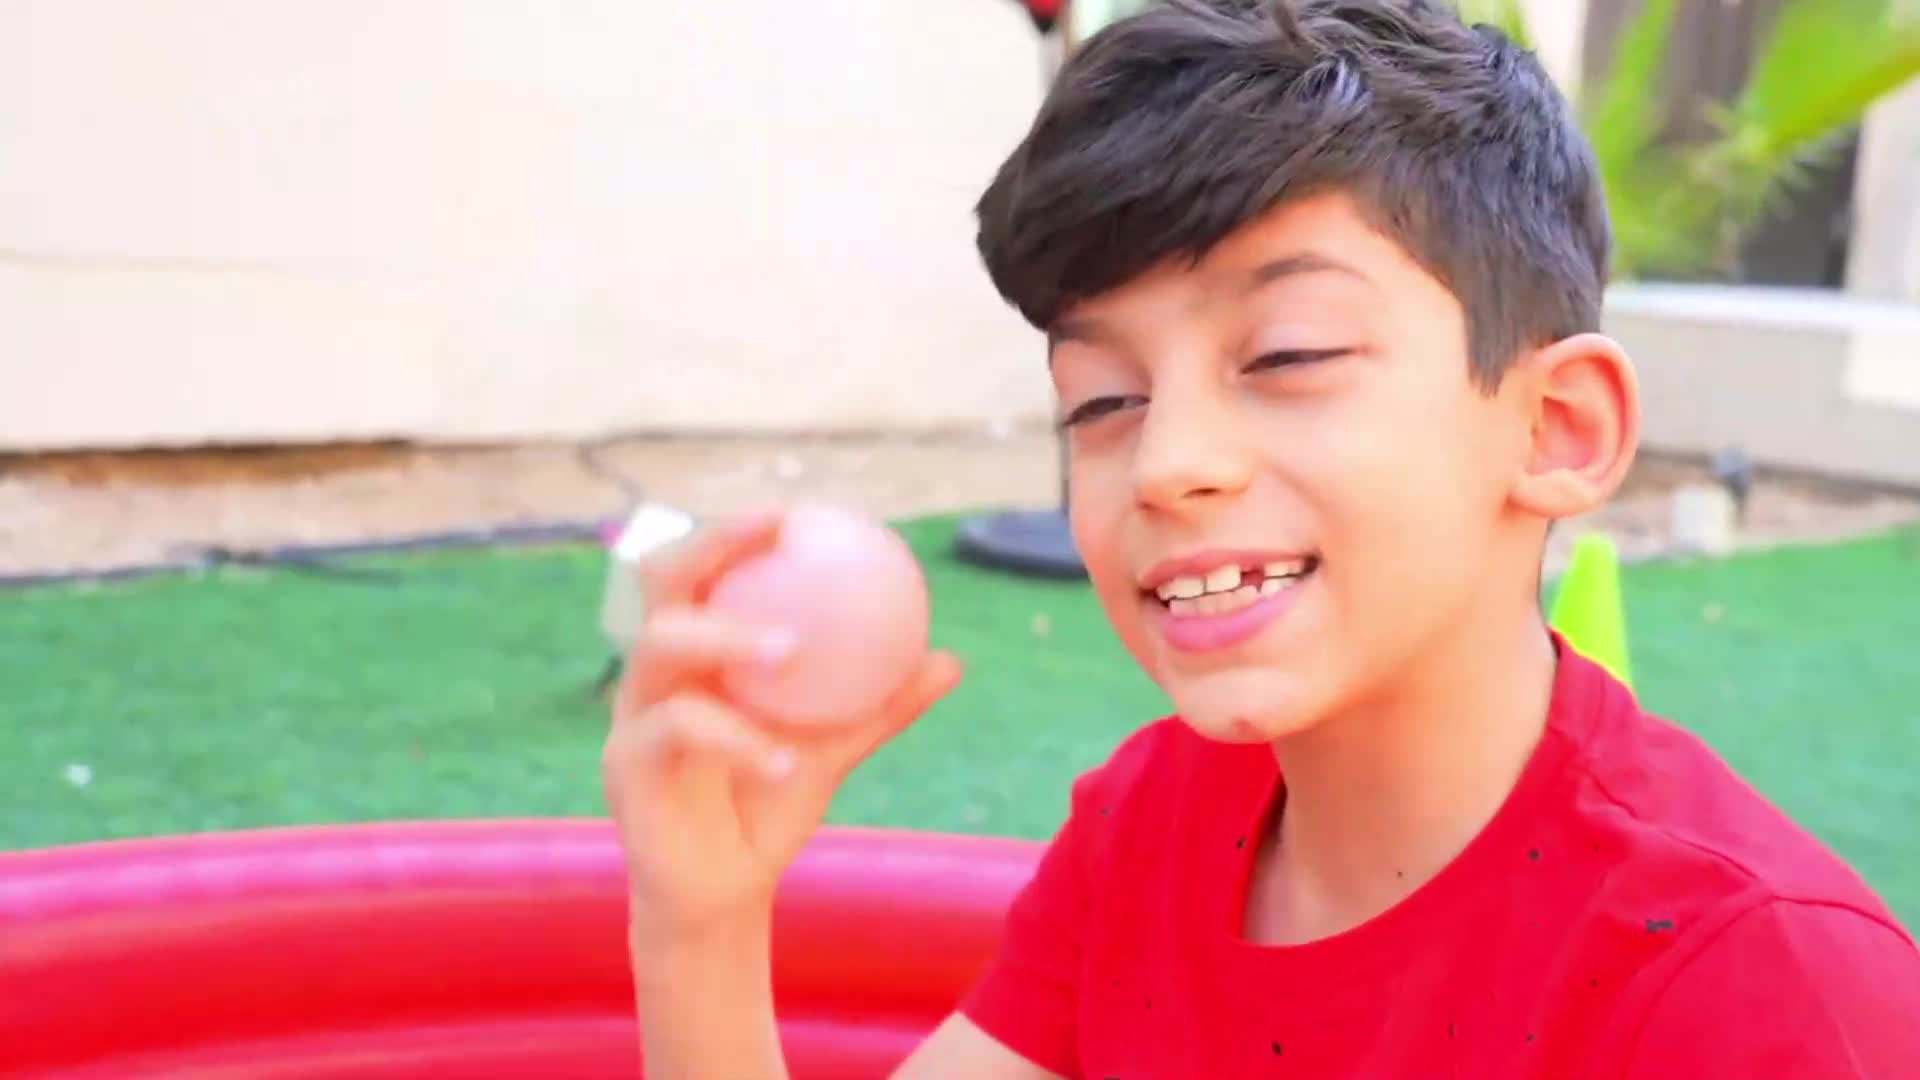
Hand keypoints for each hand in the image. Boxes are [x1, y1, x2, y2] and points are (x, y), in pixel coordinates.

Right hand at [604, 510, 962, 942]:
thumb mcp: (834, 750)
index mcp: (698, 656)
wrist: (727, 895)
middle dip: (710, 544)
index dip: (737, 531)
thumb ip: (880, 705)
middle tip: (773, 534)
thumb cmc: (769, 809)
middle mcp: (656, 674)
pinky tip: (781, 761)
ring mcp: (631, 716)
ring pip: (659, 647)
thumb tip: (949, 659)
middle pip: (661, 582)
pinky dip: (734, 741)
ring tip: (789, 650)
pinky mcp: (623, 768)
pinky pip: (675, 732)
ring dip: (726, 639)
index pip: (704, 573)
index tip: (796, 513)